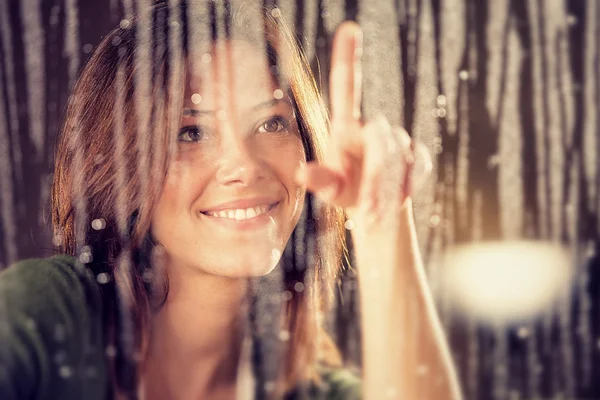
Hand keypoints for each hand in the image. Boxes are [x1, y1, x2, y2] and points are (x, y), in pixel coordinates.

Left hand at [298, 22, 430, 227]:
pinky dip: (406, 186)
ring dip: (389, 188)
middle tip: (367, 212)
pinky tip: (397, 202)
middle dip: (375, 176)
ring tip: (376, 215)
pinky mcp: (416, 155)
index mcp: (345, 128)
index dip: (347, 59)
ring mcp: (396, 140)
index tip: (348, 27)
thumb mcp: (331, 190)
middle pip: (379, 138)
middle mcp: (371, 128)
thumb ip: (321, 182)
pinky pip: (416, 166)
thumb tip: (304, 172)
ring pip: (398, 156)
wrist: (375, 208)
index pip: (346, 88)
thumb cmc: (346, 192)